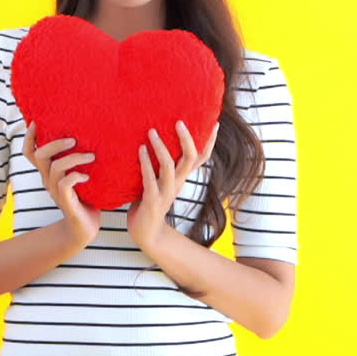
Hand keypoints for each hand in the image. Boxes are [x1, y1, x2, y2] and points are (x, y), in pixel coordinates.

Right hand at [22, 121, 101, 246]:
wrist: (84, 229)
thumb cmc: (84, 198)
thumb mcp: (78, 174)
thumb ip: (77, 159)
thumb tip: (90, 134)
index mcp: (48, 173)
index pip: (30, 152)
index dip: (30, 137)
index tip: (38, 121)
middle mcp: (48, 180)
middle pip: (40, 156)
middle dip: (55, 144)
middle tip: (74, 139)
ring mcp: (56, 192)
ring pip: (55, 168)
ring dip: (73, 159)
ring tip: (91, 156)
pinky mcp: (66, 202)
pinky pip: (65, 185)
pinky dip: (76, 176)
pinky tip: (87, 177)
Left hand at [127, 119, 218, 251]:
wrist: (147, 233)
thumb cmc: (151, 202)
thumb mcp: (161, 181)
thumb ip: (162, 165)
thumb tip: (155, 137)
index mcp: (182, 178)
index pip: (201, 158)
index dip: (210, 142)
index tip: (215, 123)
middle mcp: (178, 183)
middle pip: (190, 159)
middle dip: (186, 139)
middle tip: (179, 121)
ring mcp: (166, 192)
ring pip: (169, 167)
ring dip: (161, 148)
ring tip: (152, 131)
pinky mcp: (152, 201)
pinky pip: (150, 180)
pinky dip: (146, 163)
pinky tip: (141, 149)